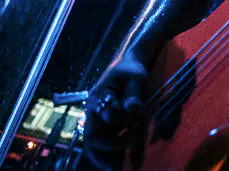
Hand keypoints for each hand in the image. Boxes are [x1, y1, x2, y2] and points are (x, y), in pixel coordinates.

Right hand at [83, 52, 147, 169]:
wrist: (126, 67)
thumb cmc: (130, 71)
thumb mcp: (136, 78)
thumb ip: (133, 94)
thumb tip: (133, 109)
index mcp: (99, 97)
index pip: (108, 115)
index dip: (122, 119)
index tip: (136, 115)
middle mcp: (94, 112)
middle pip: (92, 136)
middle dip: (106, 149)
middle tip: (119, 160)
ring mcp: (97, 121)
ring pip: (93, 144)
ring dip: (103, 158)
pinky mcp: (104, 127)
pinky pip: (102, 144)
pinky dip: (108, 156)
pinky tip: (117, 166)